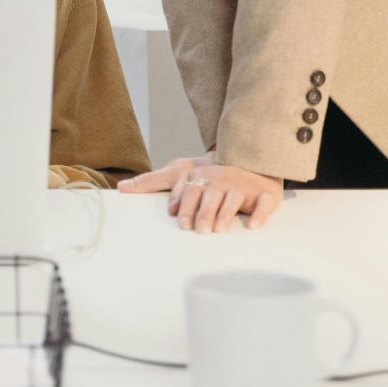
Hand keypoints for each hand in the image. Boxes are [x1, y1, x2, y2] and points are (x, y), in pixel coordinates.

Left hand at [119, 151, 284, 231]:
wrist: (250, 157)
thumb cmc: (208, 172)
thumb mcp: (179, 172)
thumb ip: (152, 181)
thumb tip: (121, 188)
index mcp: (200, 175)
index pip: (190, 189)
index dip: (185, 205)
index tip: (180, 220)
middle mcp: (221, 179)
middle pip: (211, 195)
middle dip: (204, 212)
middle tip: (198, 229)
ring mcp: (244, 185)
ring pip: (234, 198)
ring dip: (226, 214)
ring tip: (218, 228)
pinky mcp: (266, 193)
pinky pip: (265, 203)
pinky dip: (260, 214)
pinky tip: (252, 225)